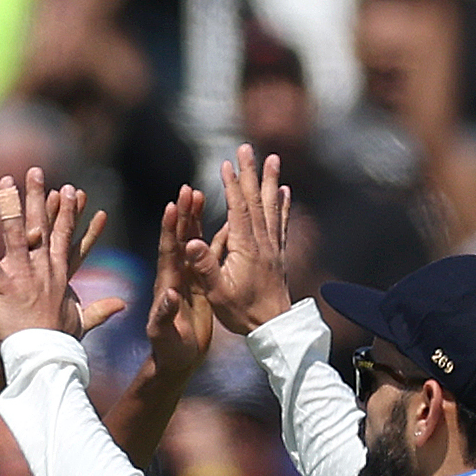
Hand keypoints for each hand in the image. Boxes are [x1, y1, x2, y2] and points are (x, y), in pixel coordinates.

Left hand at [0, 168, 117, 344]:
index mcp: (60, 274)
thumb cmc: (58, 342)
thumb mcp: (82, 322)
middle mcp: (43, 268)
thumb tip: (123, 304)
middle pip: (42, 225)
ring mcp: (23, 274)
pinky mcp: (2, 285)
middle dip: (39, 196)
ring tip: (5, 183)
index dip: (67, 212)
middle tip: (36, 171)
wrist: (40, 359)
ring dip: (10, 206)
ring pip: (16, 233)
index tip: (70, 189)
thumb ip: (101, 309)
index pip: (65, 236)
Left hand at [142, 186, 212, 376]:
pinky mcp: (198, 284)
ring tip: (200, 195)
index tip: (173, 206)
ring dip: (195, 219)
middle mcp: (174, 276)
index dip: (170, 229)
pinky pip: (206, 256)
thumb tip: (169, 295)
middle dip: (182, 214)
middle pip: (179, 239)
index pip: (168, 251)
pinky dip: (213, 238)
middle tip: (187, 189)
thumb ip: (164, 314)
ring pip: (191, 242)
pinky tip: (223, 223)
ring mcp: (186, 278)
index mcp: (165, 284)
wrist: (177, 360)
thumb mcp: (163, 334)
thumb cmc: (167, 350)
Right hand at [189, 147, 291, 336]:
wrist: (274, 327)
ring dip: (271, 180)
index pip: (238, 209)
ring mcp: (272, 246)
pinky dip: (282, 204)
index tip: (227, 163)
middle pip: (256, 200)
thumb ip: (204, 266)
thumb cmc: (242, 312)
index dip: (232, 185)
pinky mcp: (278, 253)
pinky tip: (285, 191)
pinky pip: (281, 222)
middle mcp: (262, 242)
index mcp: (245, 248)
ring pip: (272, 206)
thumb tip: (191, 242)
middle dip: (251, 172)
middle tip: (247, 148)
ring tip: (273, 158)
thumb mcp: (217, 292)